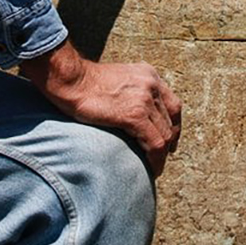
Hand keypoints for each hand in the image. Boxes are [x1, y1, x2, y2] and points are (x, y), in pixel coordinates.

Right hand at [22, 41, 182, 176]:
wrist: (71, 80)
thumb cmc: (86, 83)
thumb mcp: (119, 79)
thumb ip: (133, 91)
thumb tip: (135, 114)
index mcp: (149, 75)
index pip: (172, 105)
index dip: (173, 126)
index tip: (169, 141)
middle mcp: (152, 84)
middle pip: (171, 120)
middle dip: (169, 142)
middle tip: (160, 158)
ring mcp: (145, 99)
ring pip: (165, 134)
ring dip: (162, 155)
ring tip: (154, 167)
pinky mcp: (134, 115)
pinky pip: (155, 143)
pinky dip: (155, 160)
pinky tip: (151, 169)